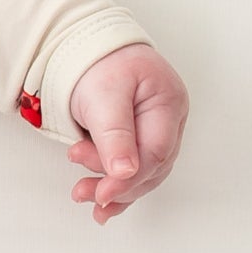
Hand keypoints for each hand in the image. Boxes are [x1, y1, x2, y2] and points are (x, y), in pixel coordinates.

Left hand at [62, 42, 186, 223]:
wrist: (85, 49)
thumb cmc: (98, 63)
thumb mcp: (103, 95)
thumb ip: (114, 134)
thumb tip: (126, 172)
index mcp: (168, 103)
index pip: (156, 152)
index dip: (130, 178)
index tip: (103, 193)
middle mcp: (168, 120)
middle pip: (152, 166)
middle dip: (118, 185)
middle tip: (84, 192)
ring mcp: (156, 130)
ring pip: (143, 171)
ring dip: (114, 189)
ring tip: (82, 195)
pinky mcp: (139, 138)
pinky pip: (134, 169)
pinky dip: (117, 186)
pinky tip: (102, 203)